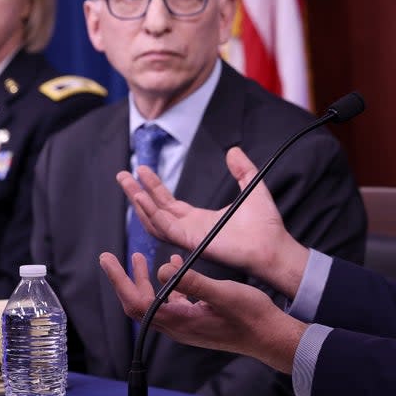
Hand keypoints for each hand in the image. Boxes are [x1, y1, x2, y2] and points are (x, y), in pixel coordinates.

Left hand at [99, 252, 304, 372]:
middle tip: (115, 257)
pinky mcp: (197, 320)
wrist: (270, 336)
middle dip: (126, 279)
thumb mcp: (222, 293)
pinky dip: (168, 283)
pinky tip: (176, 266)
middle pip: (140, 304)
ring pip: (154, 302)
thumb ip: (192, 282)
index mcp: (180, 321)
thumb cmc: (251, 317)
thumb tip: (162, 269)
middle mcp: (178, 326)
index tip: (108, 260)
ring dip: (144, 281)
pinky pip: (173, 302)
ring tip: (140, 257)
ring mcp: (187, 324)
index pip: (137, 303)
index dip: (119, 281)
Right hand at [117, 146, 309, 296]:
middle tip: (122, 174)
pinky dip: (151, 214)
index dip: (154, 187)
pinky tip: (141, 198)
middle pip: (155, 210)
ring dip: (139, 203)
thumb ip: (242, 169)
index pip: (168, 202)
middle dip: (137, 192)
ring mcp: (189, 236)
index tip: (142, 169)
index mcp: (200, 219)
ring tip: (128, 184)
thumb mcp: (252, 187)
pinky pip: (165, 228)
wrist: (274, 245)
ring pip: (154, 220)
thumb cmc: (266, 225)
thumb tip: (233, 150)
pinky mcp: (192, 242)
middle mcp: (190, 229)